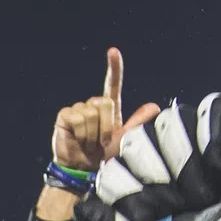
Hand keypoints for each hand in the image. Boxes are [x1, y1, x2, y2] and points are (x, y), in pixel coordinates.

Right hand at [48, 47, 126, 173]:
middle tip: (100, 142)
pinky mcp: (65, 115)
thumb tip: (155, 107)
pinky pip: (78, 119)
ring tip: (89, 143)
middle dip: (106, 127)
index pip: (112, 84)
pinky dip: (82, 135)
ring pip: (92, 114)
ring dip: (94, 135)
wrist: (83, 169)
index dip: (114, 68)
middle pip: (105, 103)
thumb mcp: (124, 139)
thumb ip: (138, 123)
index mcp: (107, 108)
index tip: (113, 51)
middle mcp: (92, 105)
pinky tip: (78, 141)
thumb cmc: (104, 155)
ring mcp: (78, 109)